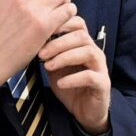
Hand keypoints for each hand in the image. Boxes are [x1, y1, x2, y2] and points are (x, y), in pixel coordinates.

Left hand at [38, 15, 110, 134]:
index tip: (42, 31)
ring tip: (48, 66)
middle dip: (58, 43)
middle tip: (41, 54)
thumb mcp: (54, 66)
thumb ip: (49, 52)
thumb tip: (32, 38)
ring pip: (88, 52)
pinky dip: (72, 78)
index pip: (78, 23)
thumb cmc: (69, 85)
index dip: (62, 23)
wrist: (84, 111)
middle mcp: (95, 52)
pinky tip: (60, 83)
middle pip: (81, 36)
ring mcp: (100, 68)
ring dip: (65, 57)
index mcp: (83, 45)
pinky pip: (90, 76)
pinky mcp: (103, 84)